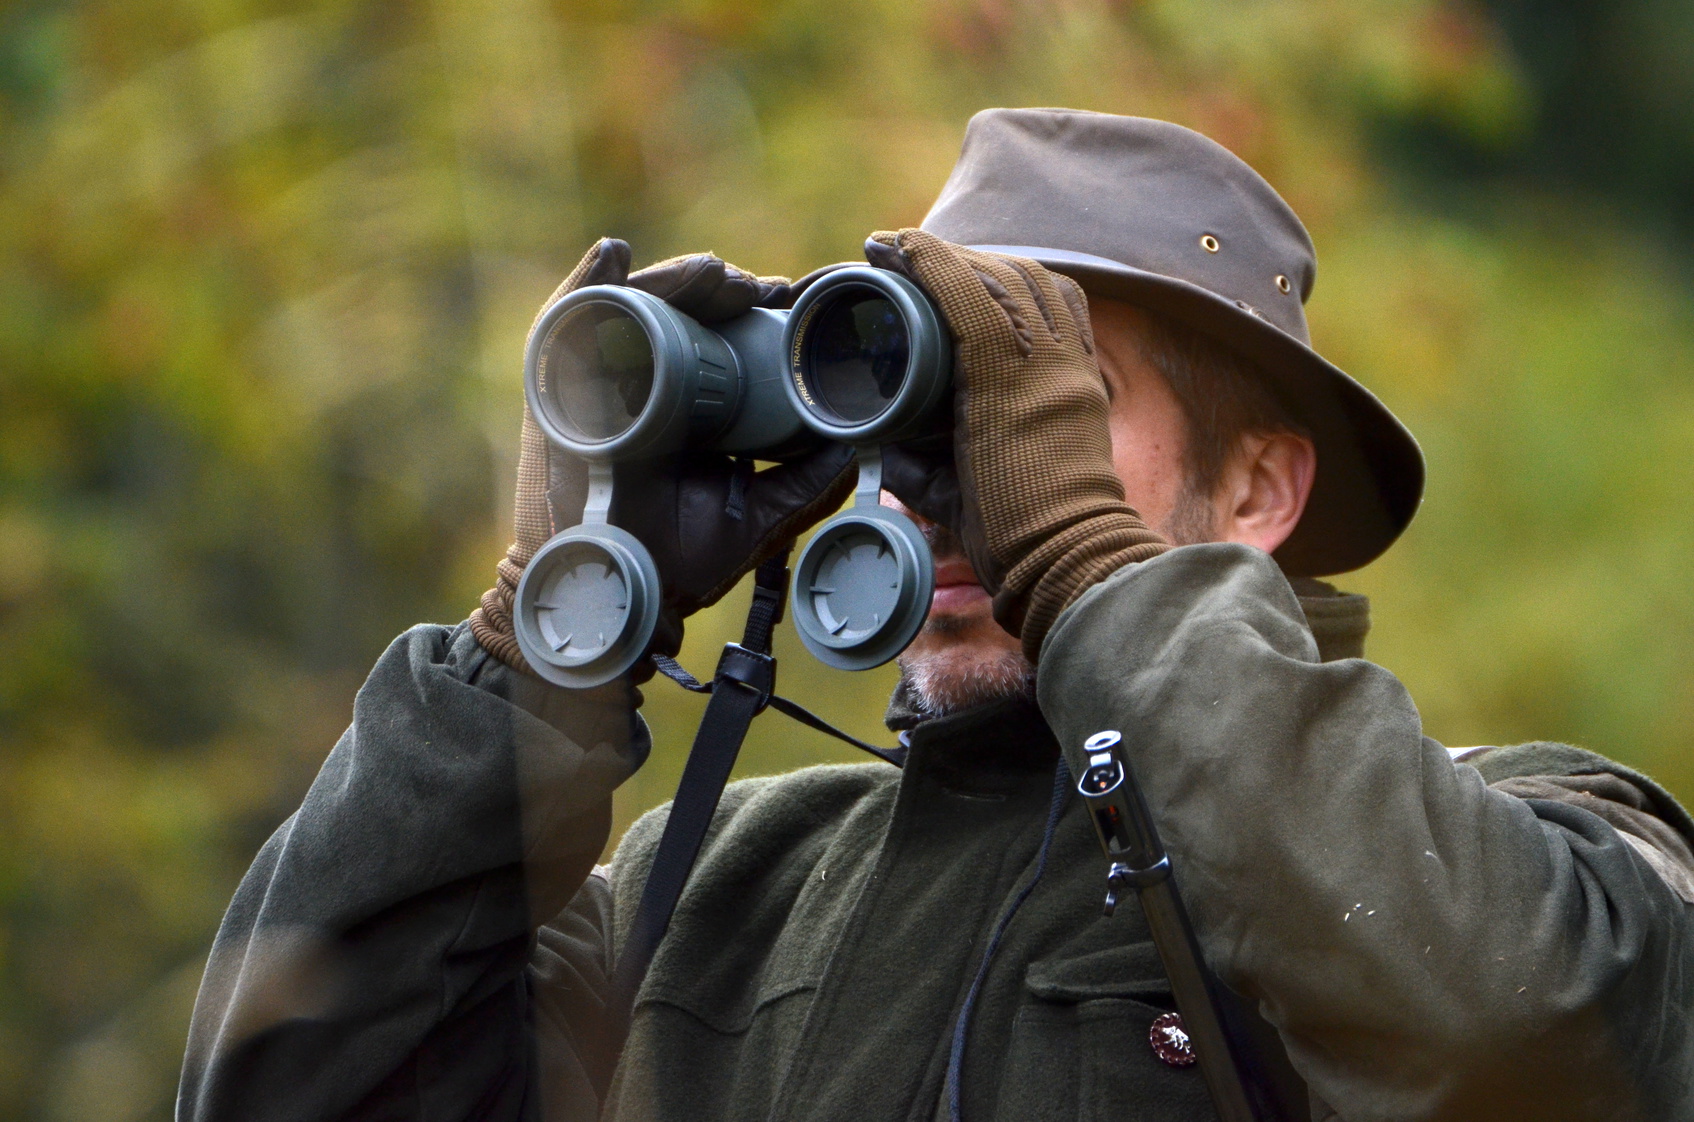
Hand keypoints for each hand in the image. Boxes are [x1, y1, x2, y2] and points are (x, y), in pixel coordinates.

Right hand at [471, 239, 857, 679]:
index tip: (793, 300)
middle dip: (722, 290)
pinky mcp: (557, 392)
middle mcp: (644, 386)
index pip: (720, 340)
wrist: (617, 597)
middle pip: (681, 313)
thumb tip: (860, 446)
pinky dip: (587, 282)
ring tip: (713, 274)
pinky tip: (615, 257)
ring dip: (674, 280)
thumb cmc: (675, 562)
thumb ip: (808, 486)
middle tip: (760, 289)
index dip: (754, 314)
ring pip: (636, 307)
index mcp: (690, 407)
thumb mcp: (758, 518)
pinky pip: (567, 323)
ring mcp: (601, 385)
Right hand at [866, 229, 1168, 660]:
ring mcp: (1073, 368)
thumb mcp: (937, 493)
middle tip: (909, 259)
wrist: (1072, 560)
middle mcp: (1047, 364)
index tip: (889, 244)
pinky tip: (1006, 291)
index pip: (966, 293)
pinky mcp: (1087, 378)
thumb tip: (873, 433)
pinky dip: (1033, 287)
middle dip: (953, 258)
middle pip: (1003, 276)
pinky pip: (1067, 307)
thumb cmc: (1005, 534)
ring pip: (1039, 282)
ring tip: (954, 270)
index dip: (926, 259)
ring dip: (993, 266)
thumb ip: (902, 456)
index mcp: (1003, 386)